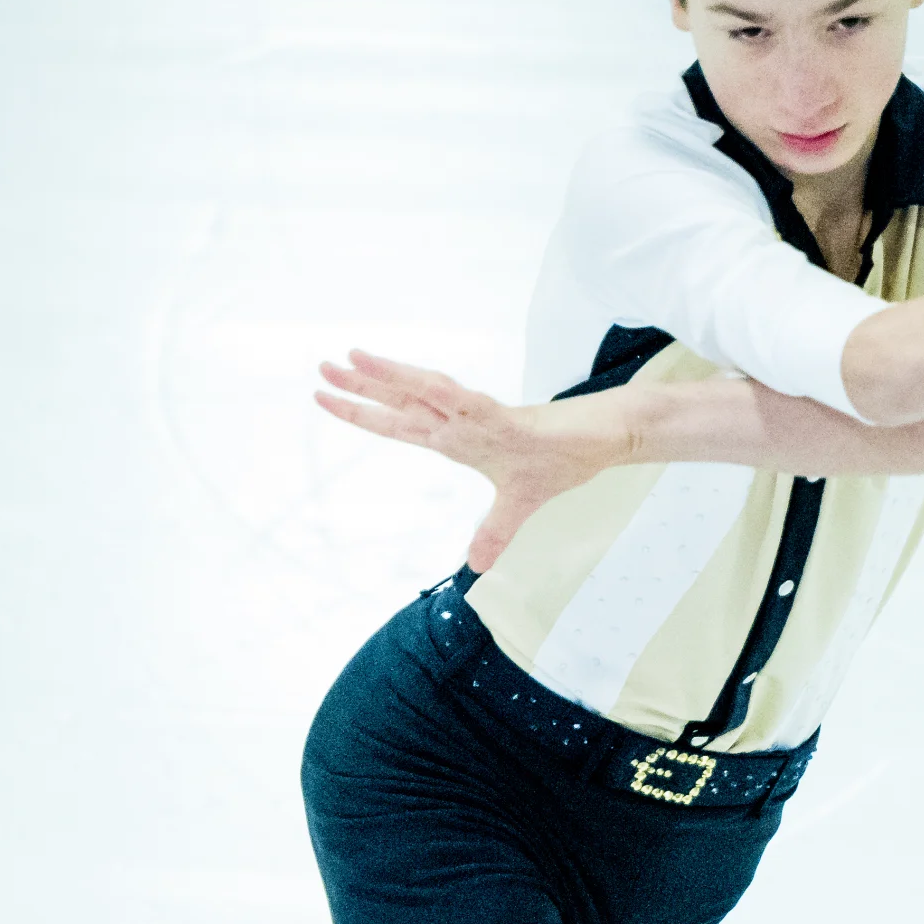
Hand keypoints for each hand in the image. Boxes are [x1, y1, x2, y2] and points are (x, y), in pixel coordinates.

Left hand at [312, 349, 626, 568]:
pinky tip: (419, 380)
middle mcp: (460, 423)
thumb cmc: (561, 459)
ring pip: (426, 392)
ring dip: (390, 377)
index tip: (326, 398)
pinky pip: (470, 404)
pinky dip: (444, 392)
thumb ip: (494, 533)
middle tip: (321, 369)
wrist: (602, 440)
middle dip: (360, 387)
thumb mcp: (518, 508)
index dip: (363, 413)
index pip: (399, 423)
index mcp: (457, 439)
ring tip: (353, 358)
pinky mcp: (508, 420)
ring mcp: (481, 419)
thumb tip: (476, 566)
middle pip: (401, 401)